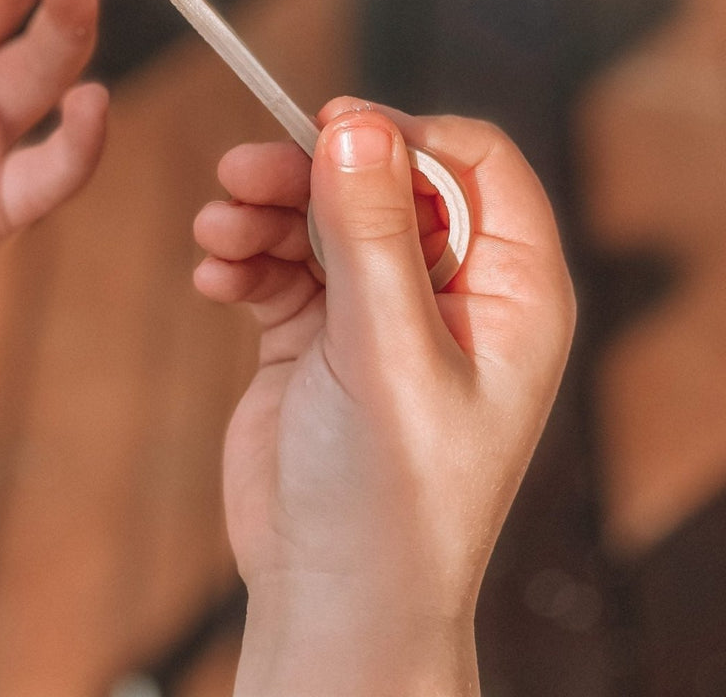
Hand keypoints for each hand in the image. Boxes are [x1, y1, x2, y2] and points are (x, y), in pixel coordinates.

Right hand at [193, 97, 574, 696]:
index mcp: (510, 290)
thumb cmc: (393, 498)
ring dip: (264, 212)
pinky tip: (215, 277)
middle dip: (311, 172)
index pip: (475, 163)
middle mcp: (452, 289)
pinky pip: (281, 262)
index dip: (407, 133)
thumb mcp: (387, 354)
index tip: (332, 125)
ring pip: (323, 214)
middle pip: (384, 180)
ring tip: (217, 232)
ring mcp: (381, 310)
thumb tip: (355, 124)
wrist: (329, 601)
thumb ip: (371, 233)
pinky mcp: (319, 334)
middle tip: (241, 170)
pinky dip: (245, 259)